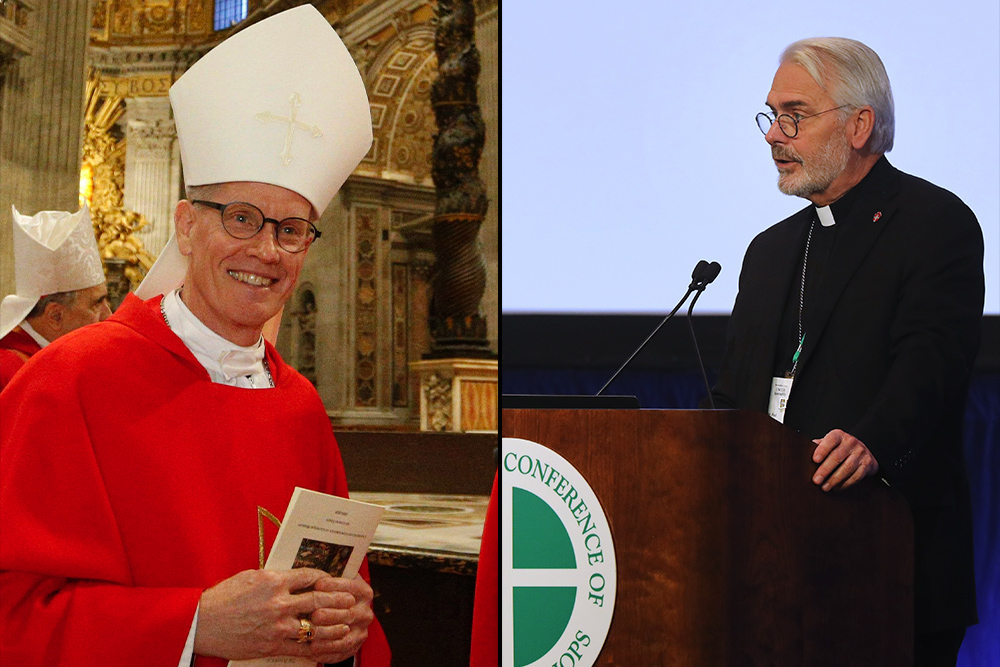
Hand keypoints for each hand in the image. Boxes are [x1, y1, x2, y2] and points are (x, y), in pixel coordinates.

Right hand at [194, 568, 369, 661]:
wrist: (203, 623)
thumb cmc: (223, 598)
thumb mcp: (250, 577)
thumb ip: (274, 577)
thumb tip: (292, 576)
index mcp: (273, 581)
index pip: (309, 576)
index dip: (325, 578)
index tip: (332, 580)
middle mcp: (278, 602)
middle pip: (318, 599)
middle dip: (338, 599)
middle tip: (351, 599)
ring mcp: (277, 625)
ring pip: (315, 624)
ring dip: (334, 624)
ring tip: (346, 622)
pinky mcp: (272, 645)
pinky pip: (301, 647)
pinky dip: (317, 645)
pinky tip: (327, 643)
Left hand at [308, 574, 374, 662]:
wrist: (341, 617)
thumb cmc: (333, 596)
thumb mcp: (335, 584)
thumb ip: (327, 579)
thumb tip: (311, 576)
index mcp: (363, 592)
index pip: (351, 586)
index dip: (335, 585)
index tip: (318, 584)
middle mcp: (365, 612)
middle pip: (348, 613)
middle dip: (330, 614)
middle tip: (314, 614)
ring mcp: (361, 630)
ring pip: (344, 634)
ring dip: (327, 635)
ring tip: (310, 634)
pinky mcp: (354, 646)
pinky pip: (341, 651)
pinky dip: (326, 651)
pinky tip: (313, 649)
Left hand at [811, 429, 878, 491]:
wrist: (862, 451)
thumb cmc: (840, 448)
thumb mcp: (830, 443)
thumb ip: (818, 446)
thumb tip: (802, 454)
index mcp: (839, 435)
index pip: (831, 440)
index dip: (823, 449)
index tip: (815, 460)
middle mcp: (851, 442)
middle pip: (837, 456)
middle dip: (825, 470)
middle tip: (816, 480)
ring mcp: (861, 453)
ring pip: (847, 468)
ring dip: (834, 479)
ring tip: (825, 487)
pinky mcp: (868, 464)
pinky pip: (856, 476)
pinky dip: (845, 484)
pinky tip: (836, 488)